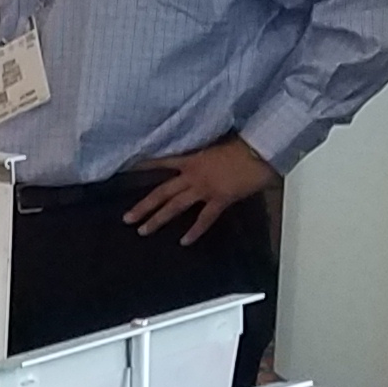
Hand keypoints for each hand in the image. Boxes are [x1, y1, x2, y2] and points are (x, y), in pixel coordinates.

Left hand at [123, 135, 275, 244]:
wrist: (260, 149)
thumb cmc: (244, 145)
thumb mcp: (218, 147)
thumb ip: (206, 157)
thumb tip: (204, 162)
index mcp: (192, 159)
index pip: (162, 162)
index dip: (145, 166)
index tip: (127, 170)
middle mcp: (192, 175)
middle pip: (162, 192)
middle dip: (143, 206)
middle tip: (127, 219)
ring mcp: (204, 188)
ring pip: (175, 206)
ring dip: (158, 219)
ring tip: (143, 231)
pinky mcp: (220, 198)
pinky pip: (204, 218)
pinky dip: (195, 231)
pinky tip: (184, 242)